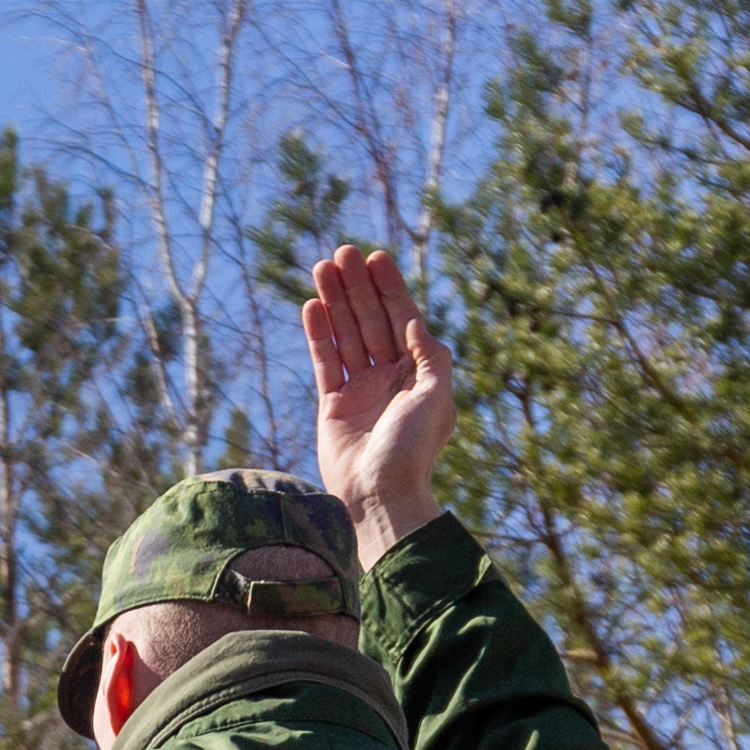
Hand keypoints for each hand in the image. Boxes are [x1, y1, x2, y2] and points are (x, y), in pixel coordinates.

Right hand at [303, 243, 452, 556]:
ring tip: (321, 268)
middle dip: (357, 287)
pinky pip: (325, 362)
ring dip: (335, 302)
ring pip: (346, 335)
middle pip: (371, 320)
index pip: (402, 318)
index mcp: (418, 373)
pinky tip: (312, 306)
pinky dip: (319, 334)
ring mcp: (360, 390)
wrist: (379, 497)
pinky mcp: (332, 405)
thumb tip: (414, 321)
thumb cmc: (413, 451)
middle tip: (342, 252)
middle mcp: (390, 377)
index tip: (375, 257)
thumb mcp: (437, 398)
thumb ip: (430, 355)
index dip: (389, 288)